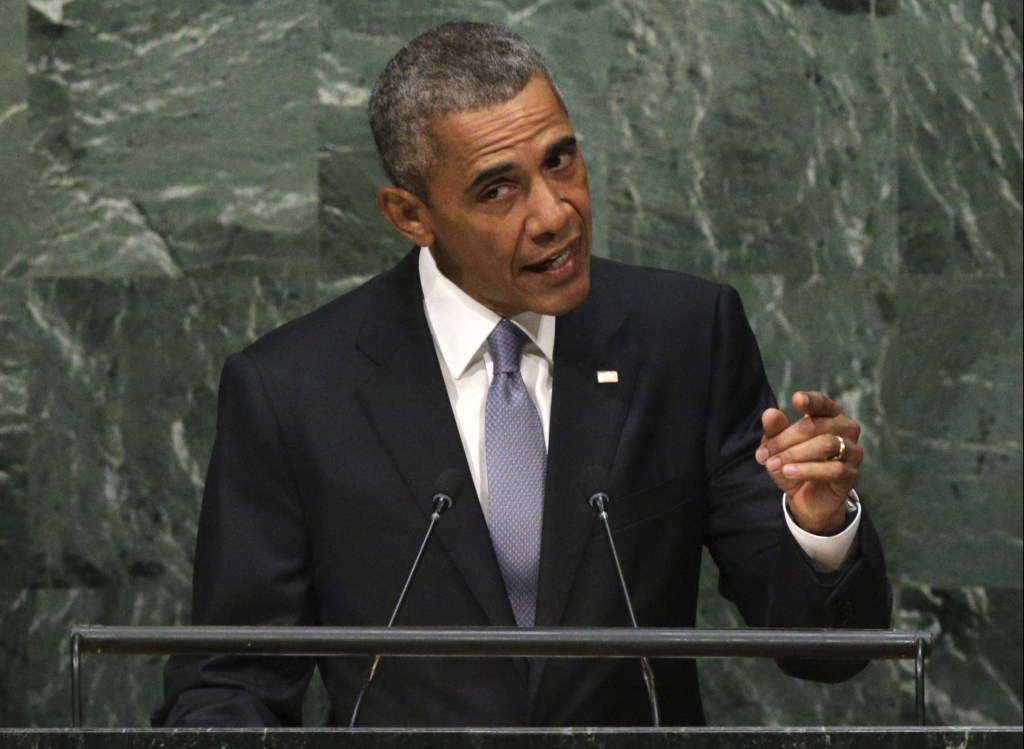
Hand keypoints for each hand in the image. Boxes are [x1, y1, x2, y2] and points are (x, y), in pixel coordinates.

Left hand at [755, 391, 861, 535]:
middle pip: (816, 426)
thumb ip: (775, 430)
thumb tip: (769, 413)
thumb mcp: (779, 447)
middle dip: (786, 439)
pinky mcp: (852, 474)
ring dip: (795, 454)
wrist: (806, 498)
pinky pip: (834, 469)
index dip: (811, 401)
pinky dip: (808, 470)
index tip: (796, 399)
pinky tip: (789, 472)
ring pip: (827, 445)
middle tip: (764, 454)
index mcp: (829, 415)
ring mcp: (852, 451)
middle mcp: (845, 429)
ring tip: (773, 465)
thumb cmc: (794, 464)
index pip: (822, 403)